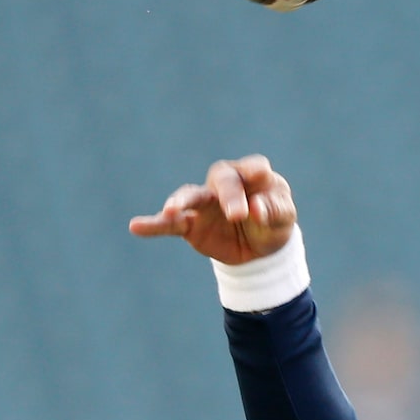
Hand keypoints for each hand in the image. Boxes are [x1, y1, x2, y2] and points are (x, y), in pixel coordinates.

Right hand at [128, 155, 295, 262]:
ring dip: (181, 201)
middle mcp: (225, 183)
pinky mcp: (191, 225)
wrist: (261, 250)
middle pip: (222, 179)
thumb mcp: (284, 218)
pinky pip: (170, 224)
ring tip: (171, 210)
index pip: (253, 169)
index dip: (254, 173)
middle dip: (229, 196)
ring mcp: (205, 203)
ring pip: (190, 195)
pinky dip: (154, 225)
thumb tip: (256, 209)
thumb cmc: (273, 222)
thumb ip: (274, 210)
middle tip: (237, 214)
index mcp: (252, 175)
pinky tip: (136, 226)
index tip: (259, 181)